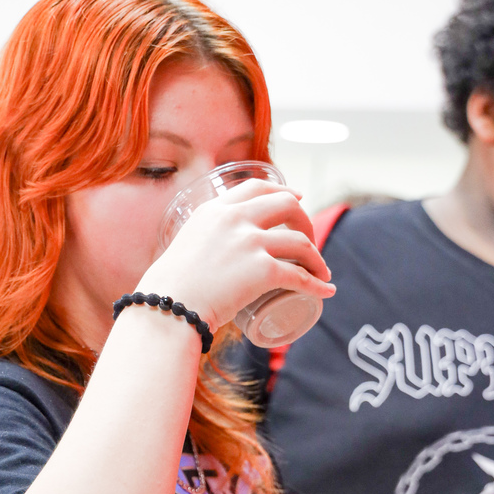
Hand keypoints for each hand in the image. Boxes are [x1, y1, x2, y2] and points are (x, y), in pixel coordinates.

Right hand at [138, 178, 335, 333]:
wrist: (168, 306)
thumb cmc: (169, 287)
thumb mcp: (186, 245)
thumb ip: (203, 240)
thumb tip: (211, 254)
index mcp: (216, 209)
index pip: (257, 187)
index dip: (283, 191)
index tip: (297, 199)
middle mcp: (235, 219)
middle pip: (287, 204)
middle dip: (305, 221)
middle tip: (309, 242)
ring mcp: (250, 243)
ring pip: (300, 242)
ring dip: (316, 257)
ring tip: (320, 271)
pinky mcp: (262, 270)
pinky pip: (300, 275)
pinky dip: (317, 284)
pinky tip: (325, 290)